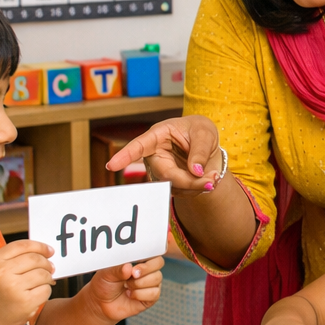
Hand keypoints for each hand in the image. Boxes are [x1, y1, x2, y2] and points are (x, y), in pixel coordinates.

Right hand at [0, 240, 54, 324]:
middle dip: (47, 263)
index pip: (22, 245)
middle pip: (35, 259)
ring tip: (43, 283)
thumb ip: (14, 259)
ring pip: (43, 274)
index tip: (49, 250)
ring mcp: (13, 287)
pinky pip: (45, 290)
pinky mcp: (25, 302)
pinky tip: (37, 295)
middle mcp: (1, 273)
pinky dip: (45, 291)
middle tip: (51, 268)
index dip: (40, 246)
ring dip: (47, 278)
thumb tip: (44, 252)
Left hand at [79, 257, 163, 322]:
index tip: (138, 260)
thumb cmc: (105, 284)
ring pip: (156, 278)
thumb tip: (128, 267)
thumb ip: (117, 270)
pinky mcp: (151, 297)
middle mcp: (147, 270)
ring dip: (138, 283)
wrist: (102, 303)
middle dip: (145, 268)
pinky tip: (130, 294)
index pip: (152, 251)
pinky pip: (153, 293)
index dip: (149, 254)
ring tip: (126, 286)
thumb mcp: (106, 274)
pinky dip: (139, 294)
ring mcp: (151, 283)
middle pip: (159, 262)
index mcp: (138, 260)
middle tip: (133, 273)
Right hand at [106, 115, 223, 194]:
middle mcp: (154, 154)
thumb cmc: (200, 132)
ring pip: (172, 186)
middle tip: (212, 180)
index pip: (139, 146)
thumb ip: (199, 151)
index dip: (125, 156)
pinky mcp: (167, 183)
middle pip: (164, 174)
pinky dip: (196, 189)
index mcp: (157, 135)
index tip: (111, 165)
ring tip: (212, 177)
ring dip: (195, 186)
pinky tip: (205, 180)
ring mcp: (159, 171)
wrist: (206, 146)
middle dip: (188, 180)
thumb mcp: (205, 133)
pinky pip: (179, 192)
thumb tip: (194, 171)